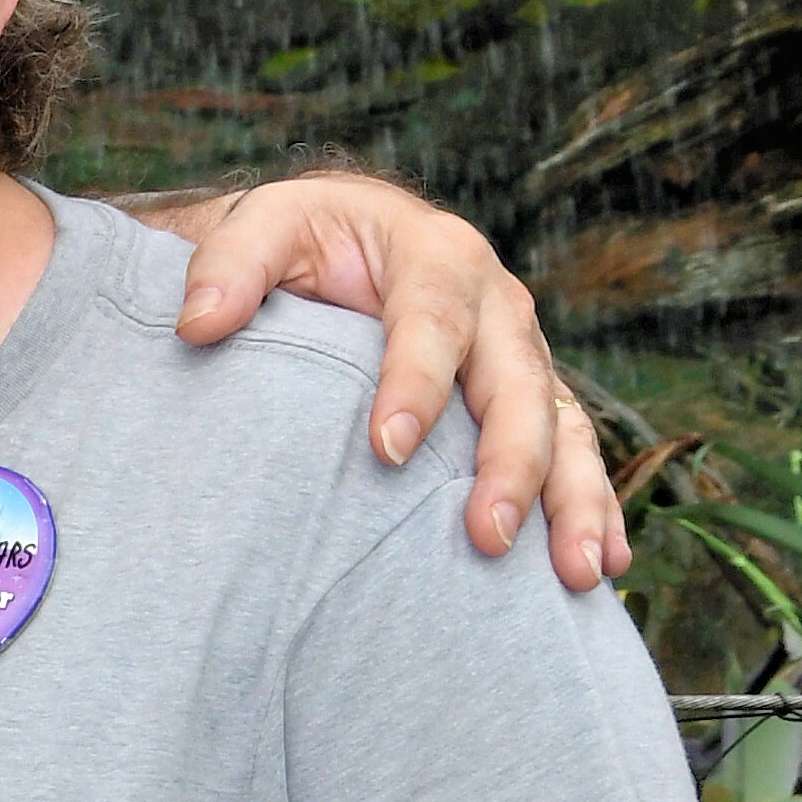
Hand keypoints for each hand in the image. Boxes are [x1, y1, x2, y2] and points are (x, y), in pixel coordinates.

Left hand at [169, 172, 624, 588]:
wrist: (344, 241)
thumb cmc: (303, 241)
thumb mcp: (263, 228)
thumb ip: (228, 264)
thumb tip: (198, 323)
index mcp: (435, 255)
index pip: (432, 321)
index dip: (415, 383)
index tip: (387, 450)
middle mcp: (495, 305)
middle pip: (517, 385)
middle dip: (509, 464)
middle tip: (486, 537)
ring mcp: (521, 357)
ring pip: (563, 427)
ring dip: (574, 500)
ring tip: (577, 573)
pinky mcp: (532, 400)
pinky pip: (574, 453)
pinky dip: (593, 506)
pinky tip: (604, 565)